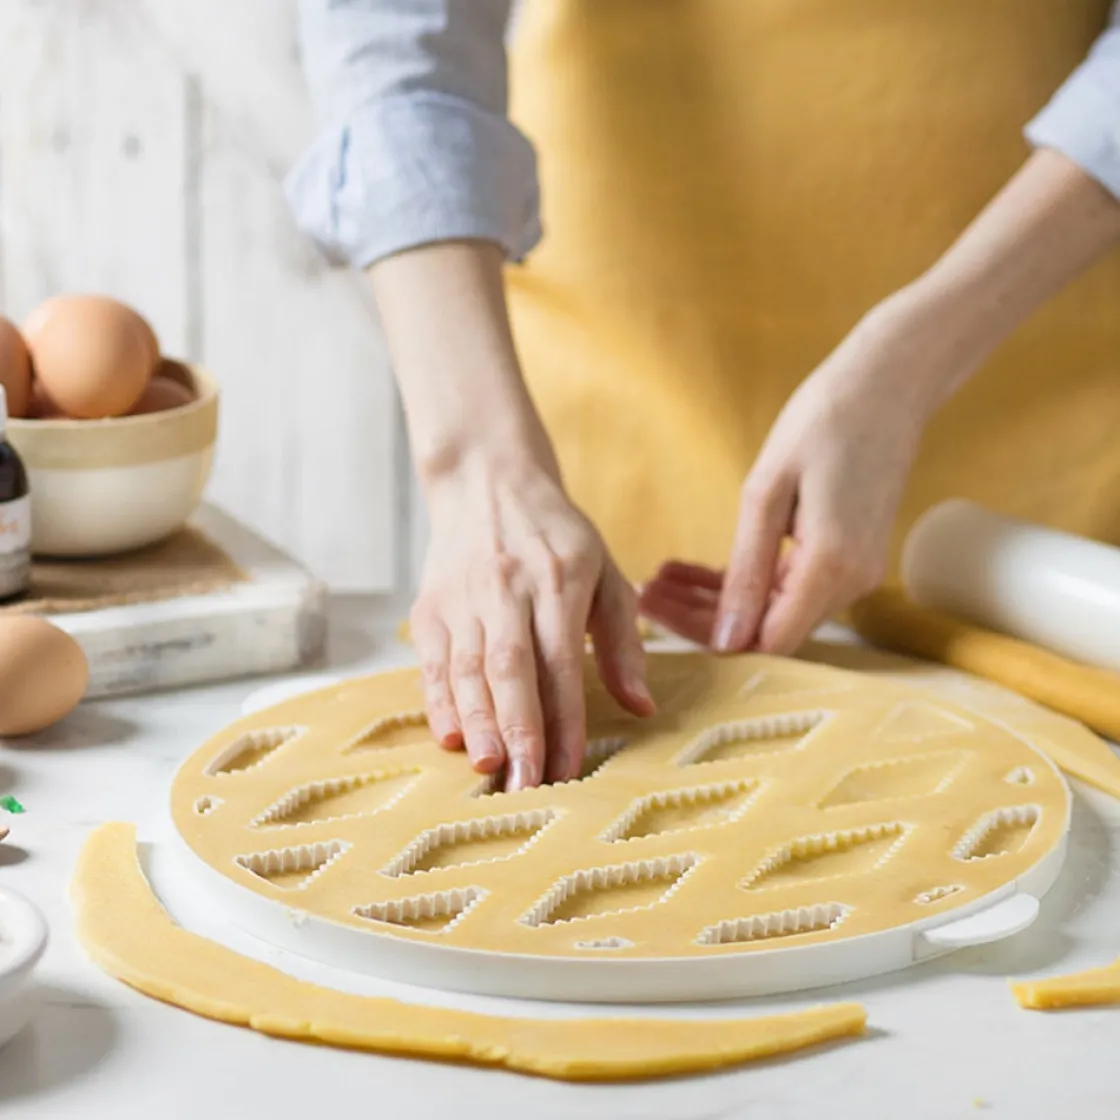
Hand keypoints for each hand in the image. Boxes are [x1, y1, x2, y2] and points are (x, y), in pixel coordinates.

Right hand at [411, 457, 653, 792]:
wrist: (486, 482)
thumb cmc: (556, 536)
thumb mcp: (605, 573)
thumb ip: (623, 641)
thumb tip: (643, 705)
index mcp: (559, 580)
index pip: (562, 661)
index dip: (565, 718)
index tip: (570, 768)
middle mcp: (507, 589)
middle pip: (511, 668)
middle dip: (519, 729)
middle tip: (526, 785)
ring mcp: (463, 597)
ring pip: (468, 667)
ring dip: (478, 721)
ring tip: (490, 767)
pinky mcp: (429, 607)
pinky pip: (433, 661)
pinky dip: (439, 701)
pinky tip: (450, 736)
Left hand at [641, 151, 1119, 654]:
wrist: (888, 382)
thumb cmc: (824, 420)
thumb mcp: (766, 491)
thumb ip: (747, 570)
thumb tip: (726, 642)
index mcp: (833, 566)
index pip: (766, 641)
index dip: (708, 636)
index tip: (655, 609)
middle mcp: (851, 581)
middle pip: (767, 630)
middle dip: (701, 617)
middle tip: (646, 593)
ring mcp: (855, 572)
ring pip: (774, 609)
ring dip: (716, 599)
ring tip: (661, 577)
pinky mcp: (848, 557)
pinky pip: (789, 586)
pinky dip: (745, 580)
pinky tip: (695, 570)